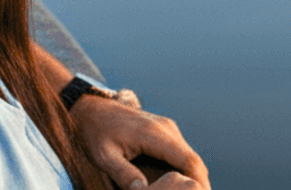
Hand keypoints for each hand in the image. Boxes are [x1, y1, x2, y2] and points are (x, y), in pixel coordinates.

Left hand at [72, 96, 208, 189]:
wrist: (90, 108)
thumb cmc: (94, 132)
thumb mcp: (103, 156)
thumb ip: (123, 173)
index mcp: (154, 134)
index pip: (188, 160)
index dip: (199, 182)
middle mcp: (166, 128)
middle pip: (194, 160)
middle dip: (201, 183)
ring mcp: (166, 127)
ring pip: (190, 156)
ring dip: (194, 177)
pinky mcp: (164, 130)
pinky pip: (182, 152)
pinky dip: (187, 169)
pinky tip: (182, 185)